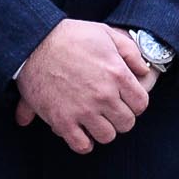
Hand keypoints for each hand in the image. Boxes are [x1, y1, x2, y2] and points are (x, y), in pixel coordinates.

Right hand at [10, 20, 150, 153]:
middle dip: (121, 118)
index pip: (141, 104)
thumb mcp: (107, 33)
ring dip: (103, 130)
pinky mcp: (62, 121)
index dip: (135, 104)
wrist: (34, 43)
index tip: (126, 101)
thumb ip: (130, 52)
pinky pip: (82, 145)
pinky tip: (81, 132)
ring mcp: (83, 110)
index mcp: (118, 74)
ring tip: (95, 121)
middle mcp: (104, 95)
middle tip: (110, 111)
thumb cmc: (71, 36)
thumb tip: (144, 71)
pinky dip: (84, 143)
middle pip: (126, 123)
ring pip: (107, 136)